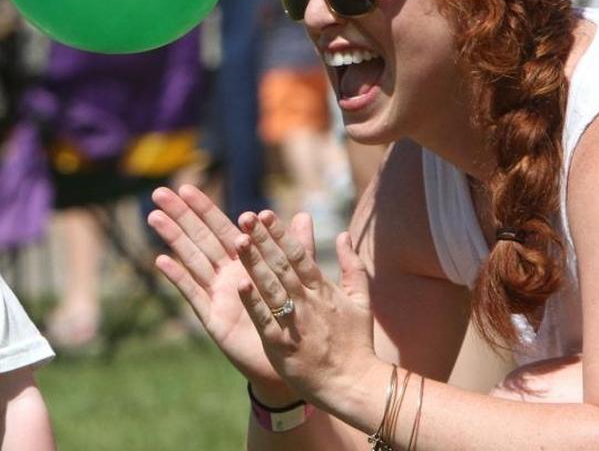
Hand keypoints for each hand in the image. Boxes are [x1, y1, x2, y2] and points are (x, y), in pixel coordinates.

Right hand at [148, 186, 295, 391]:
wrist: (291, 358)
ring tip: (154, 217)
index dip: (204, 208)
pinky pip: (194, 294)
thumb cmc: (293, 317)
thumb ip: (297, 247)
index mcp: (246, 262)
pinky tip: (162, 260)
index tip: (186, 187)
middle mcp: (227, 274)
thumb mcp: (299, 278)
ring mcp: (217, 295)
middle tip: (158, 194)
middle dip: (180, 216)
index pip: (221, 228)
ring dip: (174, 238)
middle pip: (200, 238)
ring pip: (192, 260)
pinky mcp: (214, 318)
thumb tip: (303, 214)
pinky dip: (179, 277)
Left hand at [231, 211, 376, 407]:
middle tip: (245, 217)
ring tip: (238, 241)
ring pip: (272, 287)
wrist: (354, 384)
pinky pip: (266, 320)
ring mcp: (295, 322)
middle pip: (282, 265)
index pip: (298, 254)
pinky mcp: (283, 345)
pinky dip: (254, 302)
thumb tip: (343, 235)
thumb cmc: (356, 343)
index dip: (280, 233)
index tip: (264, 213)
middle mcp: (308, 301)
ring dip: (255, 263)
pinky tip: (240, 285)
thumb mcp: (361, 300)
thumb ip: (352, 266)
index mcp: (323, 289)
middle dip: (263, 239)